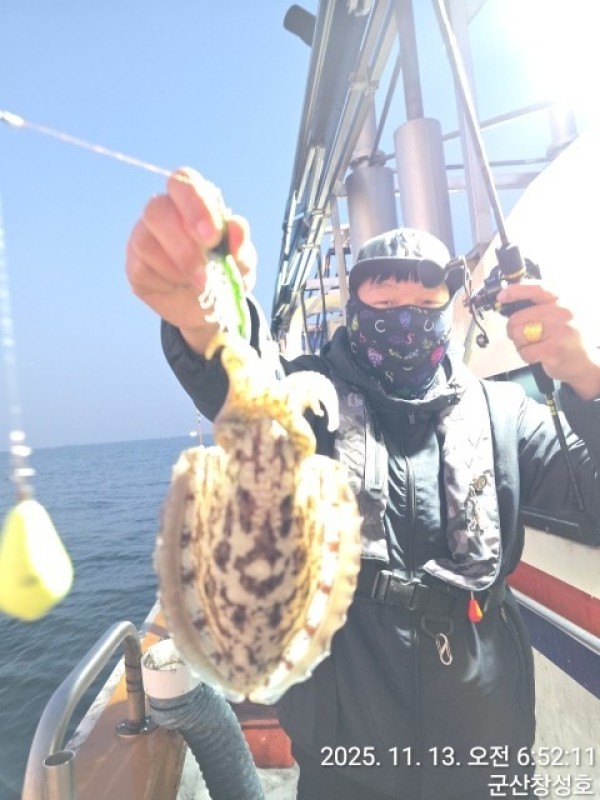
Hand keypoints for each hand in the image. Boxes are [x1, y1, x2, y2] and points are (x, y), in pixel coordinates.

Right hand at [126, 167, 256, 354]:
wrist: (208, 310)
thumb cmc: (224, 274)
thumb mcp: (241, 262)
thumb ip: (240, 244)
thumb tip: (237, 227)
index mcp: (192, 201)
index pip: (183, 182)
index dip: (195, 204)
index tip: (213, 236)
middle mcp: (164, 212)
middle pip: (156, 208)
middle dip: (182, 240)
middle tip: (206, 266)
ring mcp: (144, 236)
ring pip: (145, 239)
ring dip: (177, 265)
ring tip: (200, 282)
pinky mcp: (134, 265)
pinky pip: (141, 267)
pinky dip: (165, 279)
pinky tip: (179, 286)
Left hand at [498, 281, 599, 400]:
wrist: (585, 363)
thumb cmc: (567, 339)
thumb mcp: (558, 316)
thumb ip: (538, 308)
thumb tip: (508, 303)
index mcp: (562, 301)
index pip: (536, 289)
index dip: (516, 291)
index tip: (501, 296)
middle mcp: (563, 312)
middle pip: (518, 318)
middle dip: (514, 331)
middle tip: (525, 337)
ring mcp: (560, 331)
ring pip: (519, 335)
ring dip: (521, 344)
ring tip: (537, 346)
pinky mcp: (554, 349)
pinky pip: (525, 351)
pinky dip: (527, 356)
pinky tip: (540, 356)